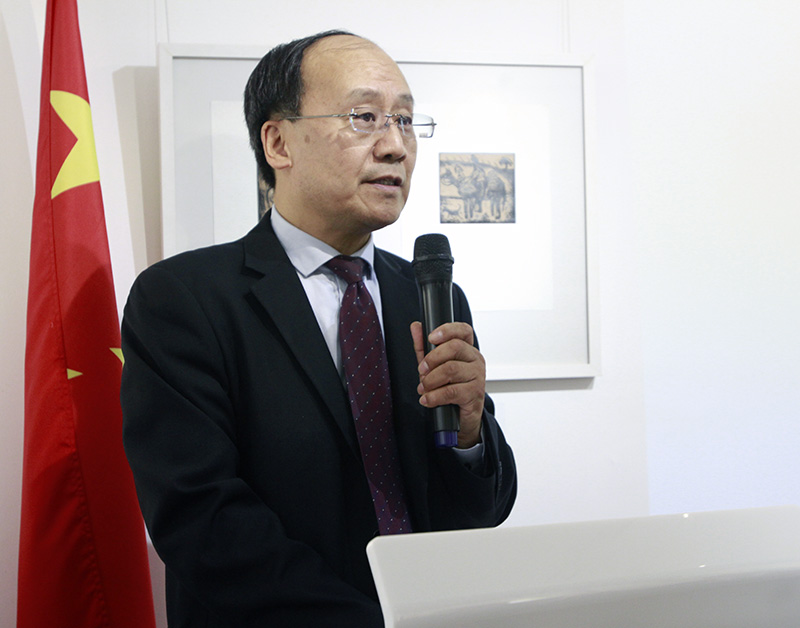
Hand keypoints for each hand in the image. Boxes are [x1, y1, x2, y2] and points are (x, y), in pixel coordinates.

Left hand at [410, 321, 484, 448]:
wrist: (460, 418)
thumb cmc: (449, 388)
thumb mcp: (433, 366)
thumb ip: (424, 346)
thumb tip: (416, 327)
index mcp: (467, 349)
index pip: (463, 330)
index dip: (447, 330)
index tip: (431, 337)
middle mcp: (475, 359)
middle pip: (455, 347)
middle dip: (432, 359)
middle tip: (422, 371)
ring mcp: (478, 376)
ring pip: (451, 369)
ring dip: (431, 380)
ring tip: (423, 388)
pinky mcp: (475, 393)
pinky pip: (451, 391)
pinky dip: (434, 396)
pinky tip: (427, 399)